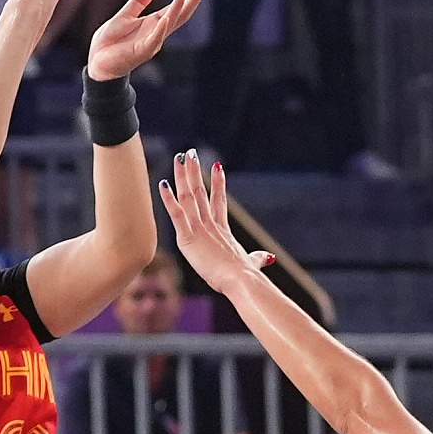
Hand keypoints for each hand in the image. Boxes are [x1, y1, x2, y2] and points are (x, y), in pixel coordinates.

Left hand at [86, 0, 206, 80]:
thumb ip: (138, 2)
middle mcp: (156, 33)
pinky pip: (153, 40)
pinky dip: (160, 29)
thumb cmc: (110, 42)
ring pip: (169, 24)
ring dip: (178, 8)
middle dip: (192, 1)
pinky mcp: (141, 52)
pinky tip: (166, 17)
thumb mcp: (124, 16)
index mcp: (153, 24)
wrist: (97, 62)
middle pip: (179, 15)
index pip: (176, 9)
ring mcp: (151, 43)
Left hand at [159, 151, 272, 294]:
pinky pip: (176, 214)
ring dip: (183, 176)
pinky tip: (162, 184)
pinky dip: (169, 199)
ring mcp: (199, 229)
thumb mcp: (251, 263)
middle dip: (195, 172)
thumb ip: (258, 258)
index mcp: (223, 230)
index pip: (219, 201)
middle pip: (201, 192)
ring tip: (180, 157)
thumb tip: (269, 257)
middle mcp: (210, 225)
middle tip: (190, 153)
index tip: (217, 166)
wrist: (241, 279)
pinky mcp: (188, 238)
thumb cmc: (245, 276)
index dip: (217, 183)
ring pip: (189, 197)